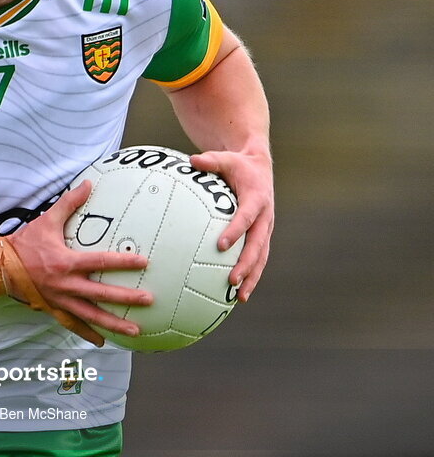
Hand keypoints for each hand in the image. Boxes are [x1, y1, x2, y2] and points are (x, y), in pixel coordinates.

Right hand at [8, 180, 151, 344]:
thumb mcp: (47, 220)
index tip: (143, 262)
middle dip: (126, 298)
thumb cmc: (25, 243)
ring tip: (135, 330)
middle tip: (148, 300)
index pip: (100, 262)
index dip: (123, 262)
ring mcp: (60, 300)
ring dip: (114, 323)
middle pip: (101, 294)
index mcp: (66, 262)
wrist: (0, 267)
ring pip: (91, 315)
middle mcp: (66, 284)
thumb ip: (69, 203)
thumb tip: (88, 183)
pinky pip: (73, 324)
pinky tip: (102, 342)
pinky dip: (87, 334)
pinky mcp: (54, 309)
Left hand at [189, 147, 273, 301]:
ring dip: (252, 277)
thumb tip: (191, 160)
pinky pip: (258, 258)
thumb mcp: (225, 159)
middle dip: (246, 264)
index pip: (245, 218)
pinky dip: (251, 275)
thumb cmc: (237, 164)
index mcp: (257, 199)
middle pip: (258, 245)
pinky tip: (238, 293)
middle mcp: (265, 217)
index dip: (235, 231)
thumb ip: (210, 161)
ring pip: (261, 257)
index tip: (220, 245)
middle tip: (231, 280)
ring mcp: (265, 229)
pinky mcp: (262, 236)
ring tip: (239, 297)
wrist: (259, 167)